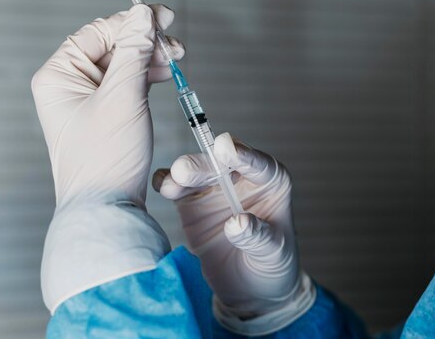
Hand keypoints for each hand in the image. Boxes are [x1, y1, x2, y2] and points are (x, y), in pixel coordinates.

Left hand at [32, 4, 183, 206]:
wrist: (107, 206)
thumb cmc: (105, 158)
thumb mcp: (123, 97)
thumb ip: (134, 51)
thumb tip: (144, 15)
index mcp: (58, 76)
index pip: (98, 32)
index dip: (133, 21)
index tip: (164, 17)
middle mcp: (68, 85)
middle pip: (111, 46)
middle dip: (145, 42)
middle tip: (175, 44)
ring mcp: (87, 101)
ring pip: (122, 65)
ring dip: (150, 58)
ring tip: (175, 60)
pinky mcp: (106, 115)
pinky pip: (126, 84)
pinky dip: (147, 77)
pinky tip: (164, 75)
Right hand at [153, 133, 315, 335]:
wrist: (251, 287)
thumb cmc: (272, 263)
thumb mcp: (273, 252)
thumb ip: (257, 236)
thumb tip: (237, 224)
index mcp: (271, 182)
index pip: (258, 164)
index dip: (242, 155)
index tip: (225, 148)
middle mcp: (242, 178)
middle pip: (220, 164)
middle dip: (202, 165)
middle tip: (184, 171)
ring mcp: (215, 188)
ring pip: (196, 173)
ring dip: (181, 175)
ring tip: (170, 186)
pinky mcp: (192, 202)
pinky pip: (177, 187)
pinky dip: (166, 183)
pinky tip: (161, 186)